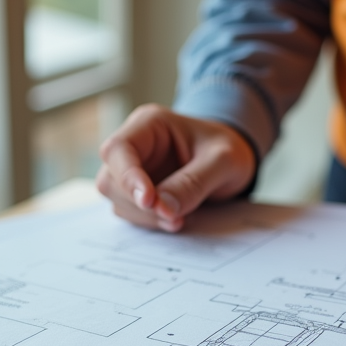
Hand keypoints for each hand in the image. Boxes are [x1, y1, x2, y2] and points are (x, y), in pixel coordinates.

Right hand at [96, 105, 255, 231]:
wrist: (235, 161)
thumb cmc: (230, 150)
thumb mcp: (223, 161)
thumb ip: (193, 182)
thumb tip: (162, 207)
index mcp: (150, 124)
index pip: (119, 149)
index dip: (127, 177)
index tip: (149, 201)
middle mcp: (135, 145)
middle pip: (111, 178)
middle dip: (138, 203)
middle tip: (173, 216)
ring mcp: (134, 169)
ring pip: (117, 199)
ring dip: (144, 216)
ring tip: (179, 218)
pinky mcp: (138, 191)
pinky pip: (130, 211)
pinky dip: (149, 221)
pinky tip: (175, 219)